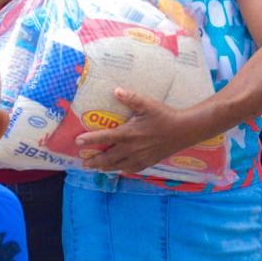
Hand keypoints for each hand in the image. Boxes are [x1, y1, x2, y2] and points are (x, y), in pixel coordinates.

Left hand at [76, 88, 195, 173]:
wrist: (184, 131)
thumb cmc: (164, 116)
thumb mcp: (147, 104)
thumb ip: (131, 98)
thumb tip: (116, 90)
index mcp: (129, 134)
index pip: (104, 138)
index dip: (90, 140)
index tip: (77, 142)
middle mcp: (132, 148)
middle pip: (108, 157)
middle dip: (94, 161)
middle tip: (83, 164)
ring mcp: (140, 157)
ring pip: (118, 166)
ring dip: (105, 167)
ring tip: (96, 168)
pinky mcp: (148, 162)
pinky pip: (131, 169)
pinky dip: (121, 170)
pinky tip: (118, 170)